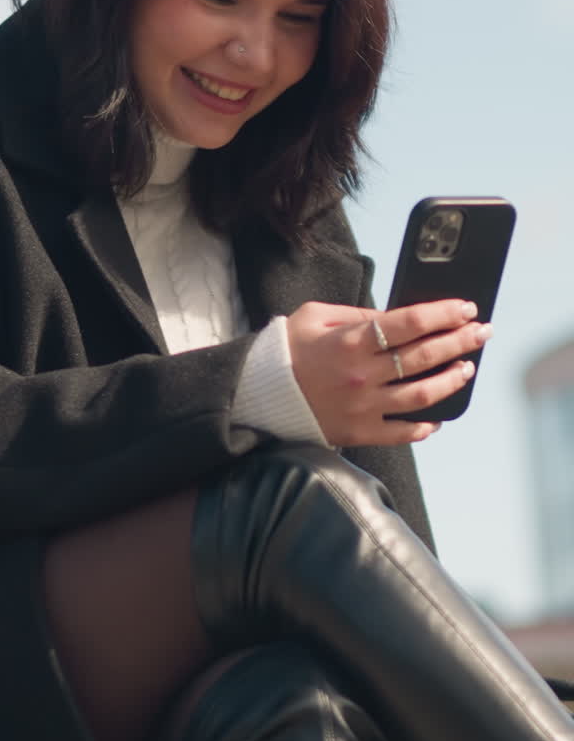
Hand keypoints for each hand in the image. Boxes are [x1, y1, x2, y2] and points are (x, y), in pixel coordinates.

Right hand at [286, 299, 491, 446]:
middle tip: (482, 332)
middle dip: (460, 341)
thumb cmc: (287, 349)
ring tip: (467, 367)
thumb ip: (359, 315)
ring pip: (422, 396)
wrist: (258, 394)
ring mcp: (363, 408)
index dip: (444, 314)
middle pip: (425, 357)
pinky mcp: (359, 432)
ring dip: (451, 380)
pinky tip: (438, 416)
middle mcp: (362, 376)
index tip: (467, 308)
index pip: (411, 324)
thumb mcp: (317, 316)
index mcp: (351, 342)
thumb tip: (398, 317)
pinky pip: (401, 433)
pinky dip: (425, 426)